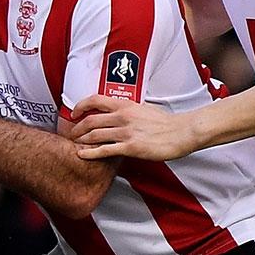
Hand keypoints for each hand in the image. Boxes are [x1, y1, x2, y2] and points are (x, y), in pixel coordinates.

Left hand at [70, 94, 199, 160]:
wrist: (183, 132)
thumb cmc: (167, 122)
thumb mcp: (144, 109)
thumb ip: (128, 110)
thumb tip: (118, 113)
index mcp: (126, 105)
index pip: (95, 100)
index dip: (80, 106)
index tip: (74, 112)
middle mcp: (123, 116)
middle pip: (90, 120)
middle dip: (76, 128)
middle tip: (71, 134)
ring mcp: (126, 132)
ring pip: (94, 135)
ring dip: (81, 140)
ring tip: (75, 144)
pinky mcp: (130, 147)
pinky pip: (104, 150)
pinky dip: (90, 153)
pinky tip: (82, 155)